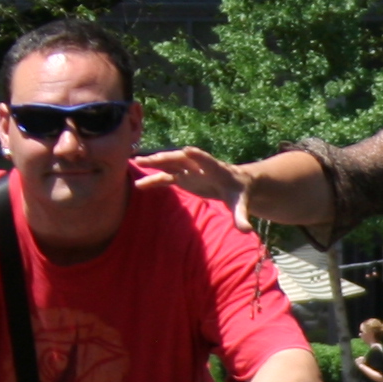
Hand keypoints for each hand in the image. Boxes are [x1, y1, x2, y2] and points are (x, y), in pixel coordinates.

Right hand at [134, 147, 255, 227]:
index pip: (207, 161)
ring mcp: (189, 170)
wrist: (236, 184)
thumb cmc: (239, 194)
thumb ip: (241, 217)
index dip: (198, 156)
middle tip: (151, 158)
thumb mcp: (241, 205)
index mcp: (216, 170)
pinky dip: (153, 179)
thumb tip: (246, 231)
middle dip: (166, 157)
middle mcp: (199, 166)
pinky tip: (138, 185)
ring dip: (153, 162)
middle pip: (181, 159)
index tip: (187, 150)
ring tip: (135, 162)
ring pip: (169, 163)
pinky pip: (165, 177)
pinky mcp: (183, 177)